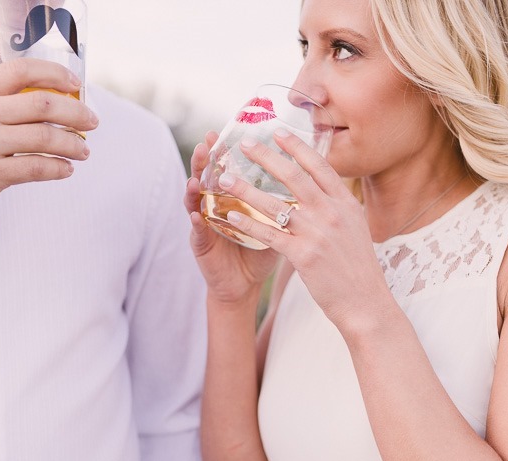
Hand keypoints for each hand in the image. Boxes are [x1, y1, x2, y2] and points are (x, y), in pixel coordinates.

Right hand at [0, 58, 99, 221]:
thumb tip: (42, 103)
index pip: (21, 70)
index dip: (55, 73)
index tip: (76, 83)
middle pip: (43, 104)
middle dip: (77, 112)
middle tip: (92, 121)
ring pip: (46, 138)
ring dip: (73, 144)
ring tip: (83, 150)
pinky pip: (38, 169)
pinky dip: (59, 169)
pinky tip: (66, 169)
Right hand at [184, 131, 280, 304]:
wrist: (244, 285)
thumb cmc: (260, 252)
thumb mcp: (274, 222)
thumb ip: (285, 201)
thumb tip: (313, 178)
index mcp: (232, 198)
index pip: (227, 167)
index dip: (226, 149)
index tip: (228, 128)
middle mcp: (215, 206)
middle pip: (208, 176)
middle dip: (206, 158)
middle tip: (208, 140)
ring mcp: (205, 224)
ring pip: (195, 200)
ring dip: (194, 186)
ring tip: (196, 174)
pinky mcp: (201, 246)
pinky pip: (196, 232)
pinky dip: (195, 222)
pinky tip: (195, 214)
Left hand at [216, 130, 391, 333]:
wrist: (366, 302)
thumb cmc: (358, 267)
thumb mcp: (356, 228)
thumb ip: (339, 207)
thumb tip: (324, 188)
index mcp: (345, 204)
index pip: (319, 167)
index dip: (297, 148)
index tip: (278, 133)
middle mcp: (332, 214)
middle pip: (294, 178)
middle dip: (267, 158)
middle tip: (245, 144)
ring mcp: (317, 234)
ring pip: (275, 205)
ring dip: (246, 190)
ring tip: (225, 179)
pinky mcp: (304, 256)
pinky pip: (270, 235)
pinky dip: (249, 225)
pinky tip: (231, 218)